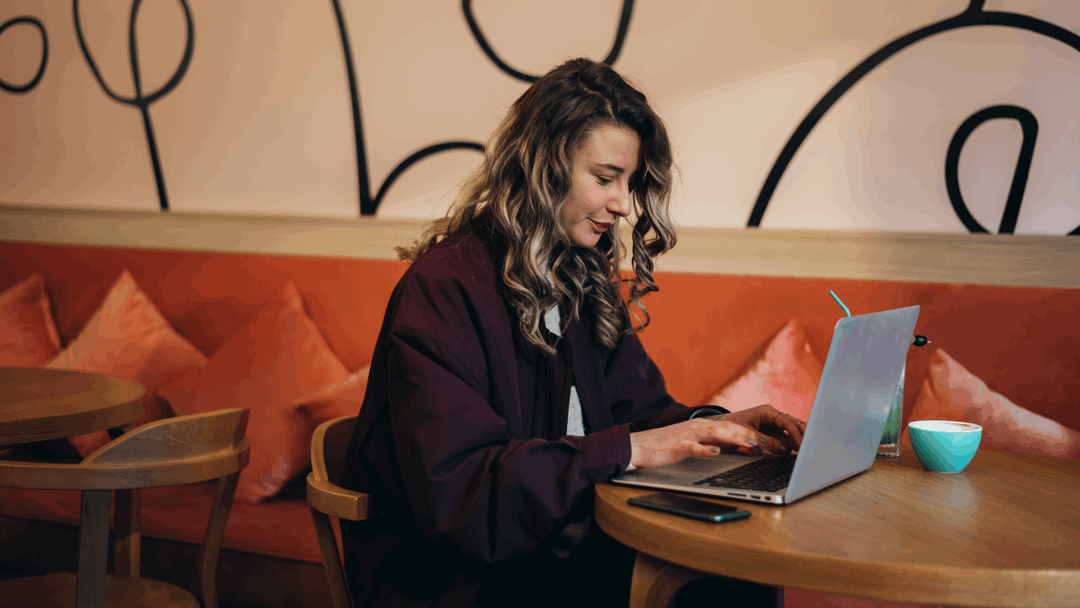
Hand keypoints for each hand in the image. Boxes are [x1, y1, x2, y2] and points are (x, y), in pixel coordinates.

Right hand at [629, 405, 805, 468]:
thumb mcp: (700, 444)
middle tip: (778, 447)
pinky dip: (706, 449)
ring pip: (719, 434)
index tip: (780, 445)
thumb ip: (719, 444)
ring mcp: (690, 434)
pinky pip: (693, 447)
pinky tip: (716, 453)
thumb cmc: (672, 447)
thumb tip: (743, 449)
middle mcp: (702, 427)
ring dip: (739, 439)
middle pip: (735, 429)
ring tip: (757, 446)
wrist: (643, 445)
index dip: (761, 436)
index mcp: (709, 427)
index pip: (740, 430)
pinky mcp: (678, 444)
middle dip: (758, 437)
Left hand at [715, 405, 805, 452]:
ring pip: (792, 431)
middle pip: (793, 423)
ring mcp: (773, 425)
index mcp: (766, 412)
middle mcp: (772, 416)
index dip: (795, 433)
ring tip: (809, 451)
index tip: (802, 444)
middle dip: (803, 434)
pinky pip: (786, 438)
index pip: (786, 421)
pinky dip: (793, 444)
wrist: (720, 428)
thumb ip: (765, 441)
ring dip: (800, 440)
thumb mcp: (747, 434)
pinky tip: (800, 452)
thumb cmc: (732, 427)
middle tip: (812, 447)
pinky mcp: (773, 433)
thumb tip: (784, 450)